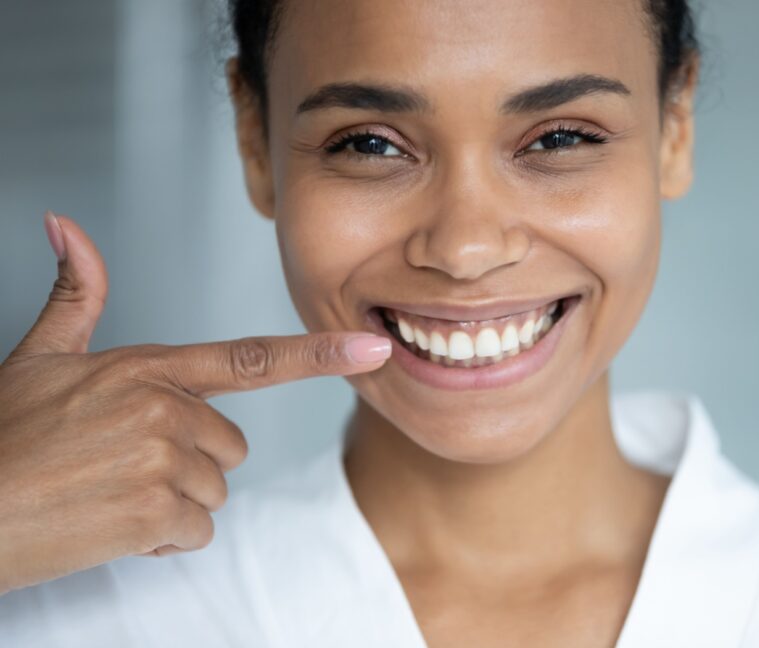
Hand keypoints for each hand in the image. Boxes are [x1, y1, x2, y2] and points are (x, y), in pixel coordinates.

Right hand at [0, 212, 390, 594]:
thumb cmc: (2, 439)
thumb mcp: (38, 356)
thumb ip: (75, 295)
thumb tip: (65, 226)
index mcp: (148, 368)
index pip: (250, 359)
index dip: (318, 354)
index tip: (370, 350)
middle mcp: (166, 409)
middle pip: (230, 444)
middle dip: (189, 460)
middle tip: (123, 463)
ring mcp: (164, 461)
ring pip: (214, 490)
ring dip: (172, 501)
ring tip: (110, 491)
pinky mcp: (157, 513)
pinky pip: (195, 531)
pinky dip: (160, 537)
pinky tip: (112, 522)